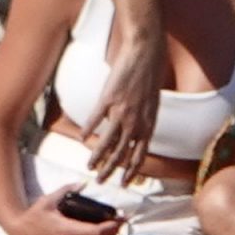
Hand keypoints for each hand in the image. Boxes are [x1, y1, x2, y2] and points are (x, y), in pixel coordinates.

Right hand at [9, 186, 122, 234]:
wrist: (19, 234)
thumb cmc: (34, 215)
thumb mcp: (49, 200)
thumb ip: (66, 190)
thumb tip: (83, 183)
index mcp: (66, 230)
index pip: (96, 232)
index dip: (111, 227)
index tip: (121, 219)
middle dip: (113, 234)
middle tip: (120, 223)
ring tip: (113, 231)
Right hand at [83, 28, 163, 182]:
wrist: (145, 52)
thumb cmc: (150, 75)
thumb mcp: (152, 103)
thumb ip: (143, 120)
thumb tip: (133, 132)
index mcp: (148, 124)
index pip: (140, 154)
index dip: (131, 171)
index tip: (124, 183)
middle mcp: (136, 121)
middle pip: (121, 154)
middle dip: (110, 170)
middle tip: (101, 181)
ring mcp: (121, 111)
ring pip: (107, 141)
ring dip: (97, 157)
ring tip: (89, 166)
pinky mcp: (108, 98)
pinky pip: (95, 119)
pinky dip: (88, 129)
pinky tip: (83, 138)